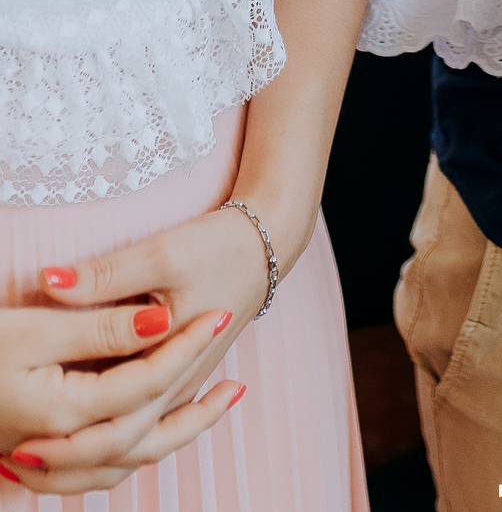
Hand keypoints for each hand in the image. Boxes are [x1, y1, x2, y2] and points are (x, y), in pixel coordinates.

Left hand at [4, 207, 269, 495]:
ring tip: (39, 462)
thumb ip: (105, 274)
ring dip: (88, 461)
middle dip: (67, 463)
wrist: (266, 247)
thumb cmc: (219, 247)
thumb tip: (49, 282)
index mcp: (170, 367)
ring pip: (135, 447)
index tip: (20, 446)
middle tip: (15, 463)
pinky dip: (113, 445)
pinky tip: (80, 438)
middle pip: (119, 449)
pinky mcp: (183, 377)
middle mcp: (177, 388)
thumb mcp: (161, 253)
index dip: (65, 442)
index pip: (113, 425)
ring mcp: (182, 387)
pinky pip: (147, 428)